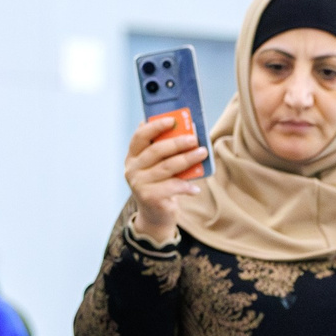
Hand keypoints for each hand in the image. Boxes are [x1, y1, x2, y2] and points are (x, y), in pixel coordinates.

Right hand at [123, 115, 208, 243]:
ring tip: (203, 153)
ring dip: (187, 159)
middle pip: (156, 151)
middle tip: (195, 139)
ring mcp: (139, 183)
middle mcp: (132, 169)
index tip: (172, 120)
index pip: (140, 136)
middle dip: (177, 143)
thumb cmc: (160, 184)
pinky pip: (172, 187)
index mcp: (133, 156)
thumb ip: (164, 151)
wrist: (155, 215)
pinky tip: (196, 187)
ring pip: (167, 167)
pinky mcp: (149, 197)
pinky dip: (186, 186)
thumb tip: (186, 131)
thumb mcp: (158, 166)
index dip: (155, 126)